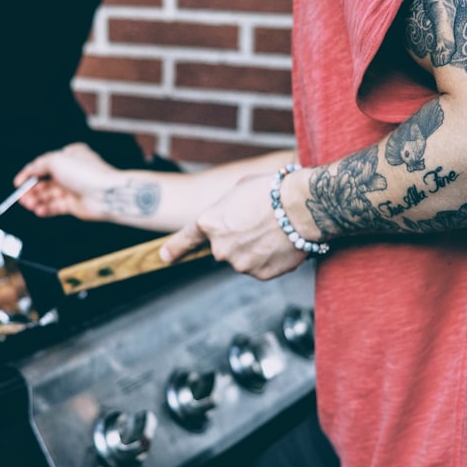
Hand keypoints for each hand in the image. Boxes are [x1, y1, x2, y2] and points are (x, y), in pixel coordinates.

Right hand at [13, 143, 118, 220]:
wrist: (105, 194)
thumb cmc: (86, 173)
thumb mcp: (55, 160)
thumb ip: (38, 165)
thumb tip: (29, 171)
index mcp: (69, 156)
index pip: (44, 164)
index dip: (29, 173)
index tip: (18, 182)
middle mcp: (71, 172)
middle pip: (45, 181)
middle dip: (31, 189)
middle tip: (21, 197)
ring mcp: (73, 189)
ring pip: (49, 195)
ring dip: (36, 200)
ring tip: (28, 204)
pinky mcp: (74, 204)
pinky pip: (56, 207)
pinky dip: (46, 209)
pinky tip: (38, 210)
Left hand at [160, 173, 306, 279]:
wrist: (301, 207)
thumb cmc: (271, 191)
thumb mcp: (238, 191)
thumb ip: (225, 210)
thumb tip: (228, 221)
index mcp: (210, 223)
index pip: (187, 239)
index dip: (175, 248)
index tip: (165, 256)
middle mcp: (220, 248)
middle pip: (224, 249)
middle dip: (237, 240)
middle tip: (259, 224)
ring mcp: (240, 264)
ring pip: (244, 260)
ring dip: (256, 250)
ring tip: (275, 232)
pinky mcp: (261, 275)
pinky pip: (263, 269)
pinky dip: (271, 260)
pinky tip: (282, 244)